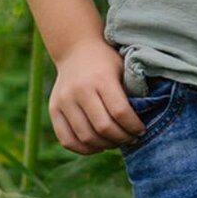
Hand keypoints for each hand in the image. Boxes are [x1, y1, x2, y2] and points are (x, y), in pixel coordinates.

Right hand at [49, 38, 145, 154]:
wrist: (76, 48)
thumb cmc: (106, 61)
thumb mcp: (123, 69)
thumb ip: (132, 93)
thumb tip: (143, 122)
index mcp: (101, 77)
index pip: (120, 112)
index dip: (134, 127)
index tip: (141, 130)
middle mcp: (80, 89)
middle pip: (103, 128)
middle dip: (122, 139)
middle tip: (131, 139)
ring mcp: (64, 100)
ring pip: (86, 137)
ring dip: (105, 145)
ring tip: (116, 142)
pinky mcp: (54, 109)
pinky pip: (67, 140)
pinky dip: (84, 149)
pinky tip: (97, 145)